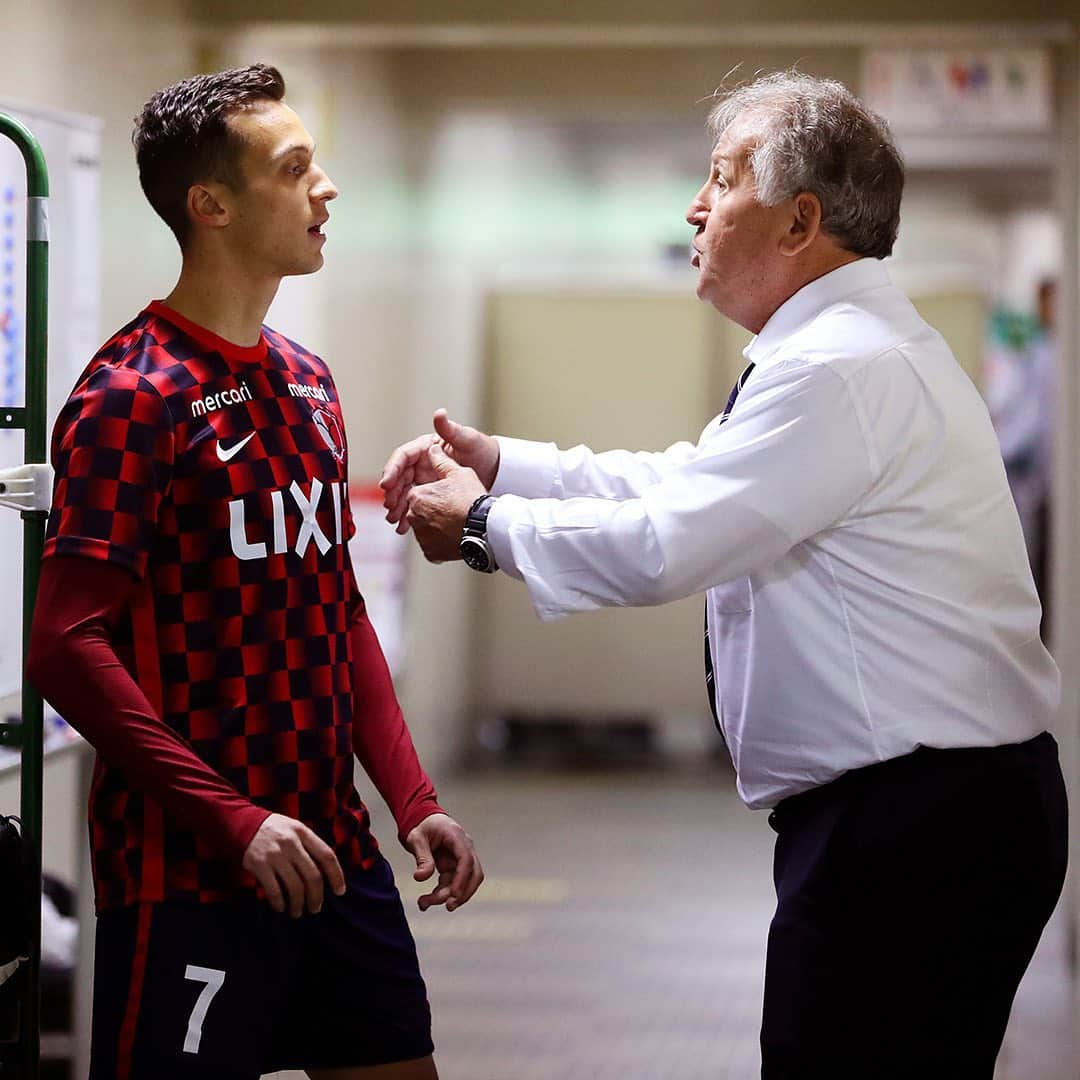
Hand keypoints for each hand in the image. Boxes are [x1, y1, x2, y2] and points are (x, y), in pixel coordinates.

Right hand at [242, 813, 345, 917]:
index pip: (327, 856)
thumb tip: (328, 873)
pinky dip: (279, 903)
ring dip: (298, 904)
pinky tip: (281, 907)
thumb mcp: (296, 829)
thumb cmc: (276, 830)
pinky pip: (274, 891)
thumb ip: (310, 846)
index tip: (340, 891)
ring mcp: (275, 855)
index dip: (336, 876)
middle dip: (316, 897)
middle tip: (315, 908)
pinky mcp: (259, 865)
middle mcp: (291, 843)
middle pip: (312, 876)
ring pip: (294, 887)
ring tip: (297, 912)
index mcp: (303, 832)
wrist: (245, 824)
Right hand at [381, 409, 499, 533]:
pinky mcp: (431, 492)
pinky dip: (409, 514)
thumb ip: (451, 430)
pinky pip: (415, 503)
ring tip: (395, 520)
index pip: (402, 457)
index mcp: (425, 447)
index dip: (392, 470)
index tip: (387, 484)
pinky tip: (405, 526)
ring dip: (397, 507)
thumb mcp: (468, 439)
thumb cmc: (482, 450)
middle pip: (399, 478)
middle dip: (392, 493)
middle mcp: (422, 462)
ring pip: (404, 492)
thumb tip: (439, 414)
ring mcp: (425, 478)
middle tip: (390, 507)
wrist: (495, 469)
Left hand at [405, 444, 487, 561]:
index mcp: (416, 497)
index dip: (434, 494)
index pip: (418, 493)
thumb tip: (433, 449)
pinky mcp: (431, 552)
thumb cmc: (472, 500)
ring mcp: (422, 537)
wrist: (484, 528)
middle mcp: (414, 517)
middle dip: (433, 511)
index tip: (447, 496)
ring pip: (425, 530)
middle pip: (419, 512)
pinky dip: (440, 543)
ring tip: (456, 523)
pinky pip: (432, 547)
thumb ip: (441, 461)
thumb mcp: (458, 473)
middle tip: (453, 510)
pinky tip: (454, 536)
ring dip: (436, 527)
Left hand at [405, 812, 483, 911]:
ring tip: (424, 903)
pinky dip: (442, 894)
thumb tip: (421, 877)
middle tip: (448, 906)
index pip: (466, 859)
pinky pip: (453, 884)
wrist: (422, 820)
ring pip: (464, 882)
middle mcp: (464, 847)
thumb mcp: (416, 838)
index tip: (453, 896)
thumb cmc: (421, 826)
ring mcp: (460, 858)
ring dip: (448, 896)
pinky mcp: (454, 867)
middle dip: (463, 892)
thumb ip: (422, 857)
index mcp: (456, 836)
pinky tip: (425, 901)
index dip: (462, 879)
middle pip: (474, 873)